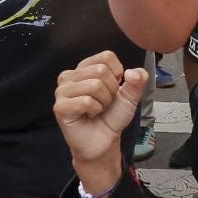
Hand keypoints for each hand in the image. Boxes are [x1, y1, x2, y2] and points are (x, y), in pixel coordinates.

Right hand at [53, 51, 144, 178]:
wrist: (104, 140)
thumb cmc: (112, 116)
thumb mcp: (131, 96)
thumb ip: (138, 81)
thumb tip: (133, 72)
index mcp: (84, 67)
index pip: (107, 56)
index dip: (118, 75)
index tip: (113, 89)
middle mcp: (69, 75)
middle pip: (100, 70)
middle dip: (111, 90)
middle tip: (104, 103)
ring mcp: (62, 91)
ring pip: (94, 85)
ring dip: (103, 102)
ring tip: (96, 109)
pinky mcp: (60, 107)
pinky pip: (86, 101)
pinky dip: (95, 110)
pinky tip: (89, 116)